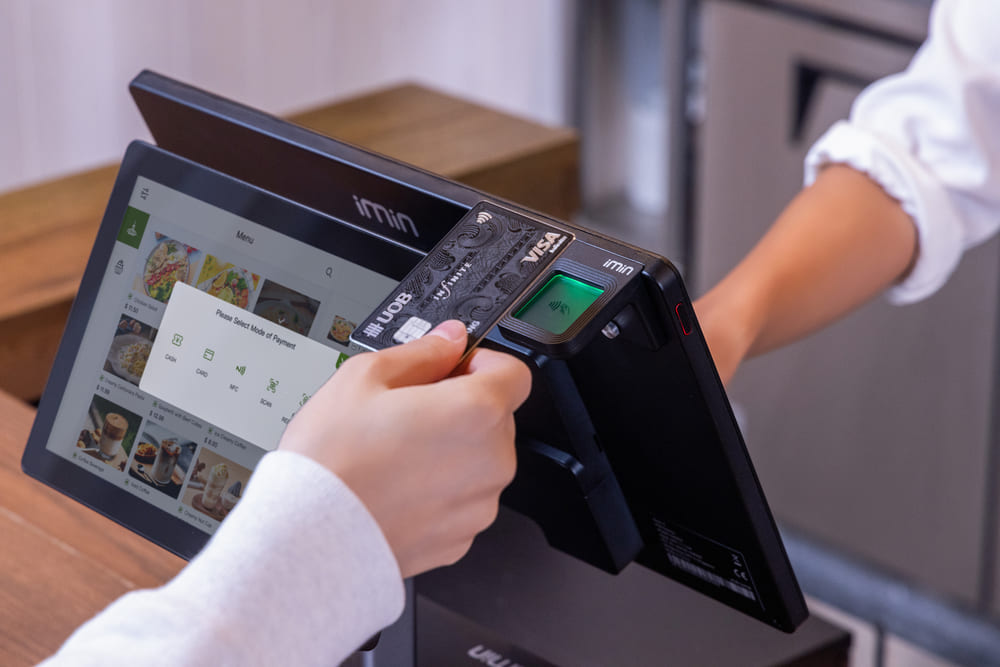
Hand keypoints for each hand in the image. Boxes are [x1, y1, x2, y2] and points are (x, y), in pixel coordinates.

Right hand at [278, 320, 531, 577]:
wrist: (307, 538)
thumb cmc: (331, 461)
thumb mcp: (365, 377)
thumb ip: (422, 352)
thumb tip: (449, 340)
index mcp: (476, 412)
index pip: (514, 374)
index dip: (481, 364)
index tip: (452, 369)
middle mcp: (491, 461)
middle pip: (494, 419)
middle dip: (460, 408)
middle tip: (408, 413)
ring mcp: (479, 506)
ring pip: (479, 462)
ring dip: (452, 452)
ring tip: (396, 455)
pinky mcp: (461, 540)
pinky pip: (462, 501)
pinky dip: (440, 492)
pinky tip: (397, 488)